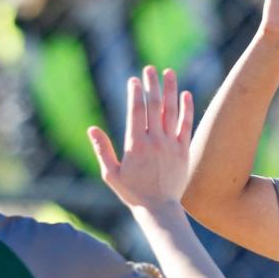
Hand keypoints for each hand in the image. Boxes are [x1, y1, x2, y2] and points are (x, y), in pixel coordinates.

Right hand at [88, 66, 193, 209]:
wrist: (159, 208)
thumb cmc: (133, 193)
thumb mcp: (111, 174)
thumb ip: (102, 150)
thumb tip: (91, 129)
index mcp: (136, 144)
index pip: (136, 111)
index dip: (135, 92)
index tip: (134, 79)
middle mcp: (155, 141)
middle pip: (154, 105)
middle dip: (151, 84)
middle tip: (149, 69)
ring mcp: (171, 144)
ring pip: (171, 111)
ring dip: (170, 90)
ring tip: (169, 73)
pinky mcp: (184, 150)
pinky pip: (186, 125)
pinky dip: (187, 108)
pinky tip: (185, 94)